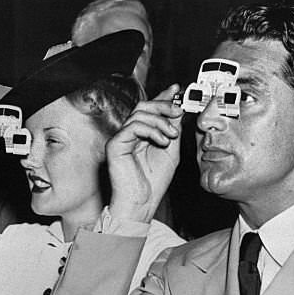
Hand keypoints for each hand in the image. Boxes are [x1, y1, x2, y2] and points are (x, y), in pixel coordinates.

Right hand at [106, 84, 182, 223]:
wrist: (142, 204)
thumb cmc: (154, 183)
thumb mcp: (171, 152)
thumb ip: (172, 130)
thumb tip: (178, 109)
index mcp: (141, 135)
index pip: (150, 110)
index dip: (162, 97)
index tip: (177, 90)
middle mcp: (129, 134)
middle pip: (143, 106)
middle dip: (163, 105)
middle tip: (178, 111)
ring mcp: (121, 138)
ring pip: (139, 113)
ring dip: (160, 121)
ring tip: (172, 136)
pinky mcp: (115, 145)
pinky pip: (133, 126)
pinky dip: (151, 130)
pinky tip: (162, 141)